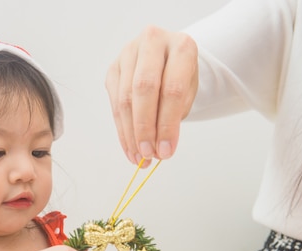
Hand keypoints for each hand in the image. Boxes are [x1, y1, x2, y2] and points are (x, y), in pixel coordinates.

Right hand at [106, 26, 198, 165]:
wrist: (168, 58)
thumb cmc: (180, 76)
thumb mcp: (189, 92)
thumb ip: (175, 115)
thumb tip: (159, 149)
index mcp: (181, 46)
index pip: (172, 89)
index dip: (167, 124)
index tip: (166, 151)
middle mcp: (152, 42)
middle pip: (143, 89)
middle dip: (145, 128)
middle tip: (148, 154)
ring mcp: (128, 53)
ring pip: (125, 98)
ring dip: (131, 133)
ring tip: (139, 157)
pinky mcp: (113, 68)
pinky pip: (114, 103)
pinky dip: (122, 130)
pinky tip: (129, 148)